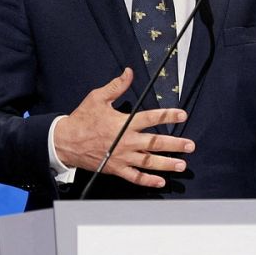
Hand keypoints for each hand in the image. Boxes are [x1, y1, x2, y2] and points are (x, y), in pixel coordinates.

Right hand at [53, 67, 194, 187]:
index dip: (168, 116)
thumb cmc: (82, 119)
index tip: (182, 115)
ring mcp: (122, 157)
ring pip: (148, 162)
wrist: (65, 142)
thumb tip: (129, 72)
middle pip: (155, 143)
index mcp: (123, 123)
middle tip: (190, 145)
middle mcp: (126, 141)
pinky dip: (148, 181)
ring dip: (166, 163)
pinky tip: (160, 182)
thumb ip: (116, 86)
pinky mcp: (115, 169)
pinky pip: (134, 177)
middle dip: (175, 144)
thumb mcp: (97, 98)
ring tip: (181, 164)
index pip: (151, 118)